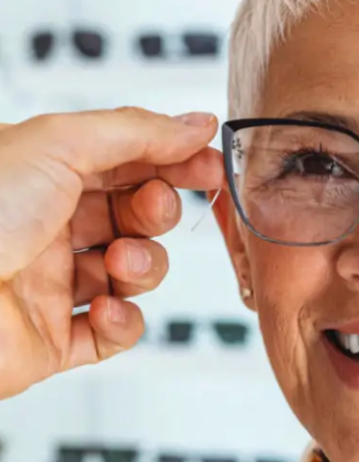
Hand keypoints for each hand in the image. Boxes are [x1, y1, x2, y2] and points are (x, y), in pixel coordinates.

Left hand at [0, 108, 222, 399]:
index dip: (173, 160)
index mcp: (44, 176)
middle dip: (157, 212)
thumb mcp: (57, 146)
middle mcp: (49, 227)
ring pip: (134, 273)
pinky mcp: (55, 339)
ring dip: (143, 267)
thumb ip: (136, 132)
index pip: (127, 161)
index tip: (210, 164)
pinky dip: (122, 321)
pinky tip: (103, 309)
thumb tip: (196, 122)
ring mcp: (53, 284)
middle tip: (153, 210)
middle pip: (136, 215)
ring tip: (119, 264)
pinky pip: (115, 331)